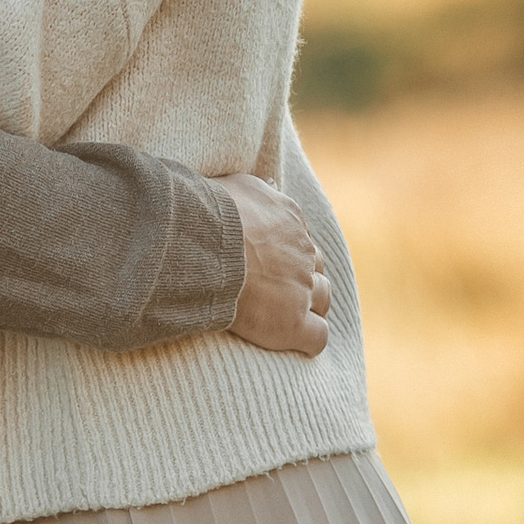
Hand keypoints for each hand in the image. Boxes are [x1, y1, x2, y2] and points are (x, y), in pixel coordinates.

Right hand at [220, 176, 330, 356]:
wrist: (200, 246)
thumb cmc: (207, 214)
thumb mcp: (235, 185)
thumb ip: (258, 188)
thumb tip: (273, 182)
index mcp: (290, 218)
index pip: (302, 238)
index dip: (287, 254)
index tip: (268, 263)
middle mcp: (302, 252)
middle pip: (315, 268)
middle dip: (302, 278)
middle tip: (275, 290)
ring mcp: (301, 289)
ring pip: (323, 299)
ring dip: (310, 306)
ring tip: (285, 315)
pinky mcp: (292, 323)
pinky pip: (318, 337)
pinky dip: (310, 339)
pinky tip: (294, 341)